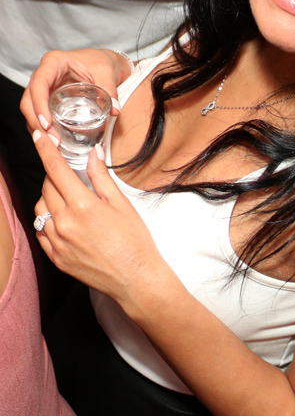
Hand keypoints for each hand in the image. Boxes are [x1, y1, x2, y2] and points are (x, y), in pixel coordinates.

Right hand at [21, 49, 131, 134]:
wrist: (104, 62)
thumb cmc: (101, 61)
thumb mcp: (106, 71)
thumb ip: (109, 89)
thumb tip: (114, 110)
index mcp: (53, 62)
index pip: (39, 83)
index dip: (39, 104)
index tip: (47, 123)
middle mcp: (44, 74)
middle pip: (29, 99)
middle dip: (36, 121)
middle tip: (52, 139)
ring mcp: (44, 88)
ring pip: (30, 108)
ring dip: (38, 127)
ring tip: (54, 144)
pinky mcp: (48, 99)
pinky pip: (39, 114)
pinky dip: (43, 128)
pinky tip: (53, 140)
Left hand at [32, 130, 163, 305]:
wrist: (135, 279)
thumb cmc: (134, 242)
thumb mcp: (121, 204)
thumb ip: (101, 177)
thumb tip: (93, 154)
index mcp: (83, 206)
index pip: (56, 170)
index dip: (45, 149)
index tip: (39, 136)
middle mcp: (65, 223)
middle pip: (47, 188)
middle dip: (55, 177)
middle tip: (70, 177)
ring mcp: (58, 242)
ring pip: (41, 209)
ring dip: (50, 199)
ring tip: (68, 200)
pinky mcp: (56, 258)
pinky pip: (42, 232)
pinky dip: (48, 221)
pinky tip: (64, 221)